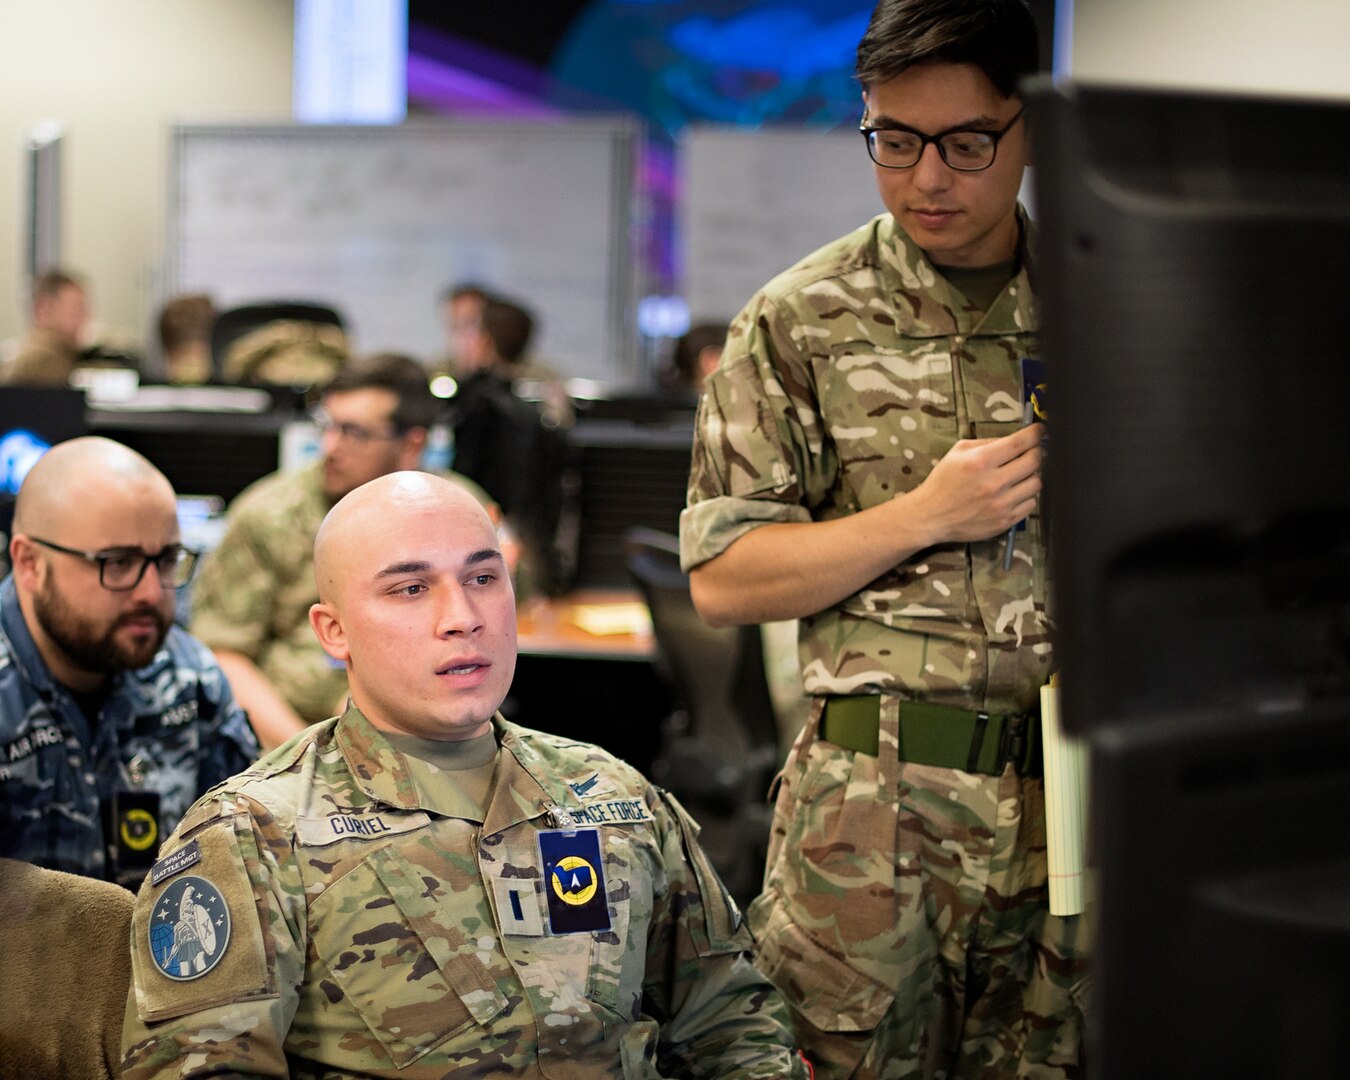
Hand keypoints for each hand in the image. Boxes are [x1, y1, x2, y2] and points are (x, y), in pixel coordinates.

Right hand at [909, 423, 1042, 544]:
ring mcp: (1001, 504)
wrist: (931, 516)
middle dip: (1035, 452)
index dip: (1035, 433)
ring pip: (1036, 483)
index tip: (1039, 430)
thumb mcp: (957, 452)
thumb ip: (986, 442)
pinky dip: (1026, 496)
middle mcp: (993, 483)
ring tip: (1019, 475)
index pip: (1020, 443)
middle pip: (1034, 462)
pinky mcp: (1005, 521)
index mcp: (980, 462)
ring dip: (1031, 476)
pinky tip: (1014, 493)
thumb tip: (1012, 439)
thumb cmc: (942, 483)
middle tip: (1030, 452)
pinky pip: (1031, 504)